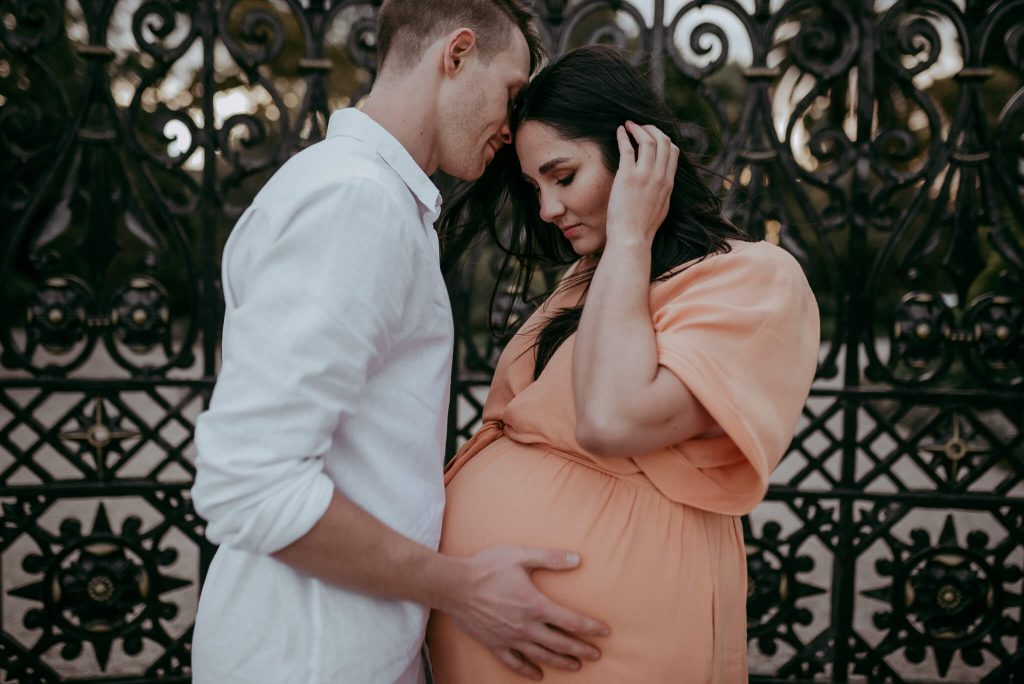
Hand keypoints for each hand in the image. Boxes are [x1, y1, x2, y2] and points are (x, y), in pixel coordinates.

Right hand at [445, 546, 609, 679]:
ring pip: (541, 656)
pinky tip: (538, 675)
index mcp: (536, 605)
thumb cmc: (487, 567)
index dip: (590, 628)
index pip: (571, 621)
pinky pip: (514, 663)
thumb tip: (577, 559)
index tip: (605, 632)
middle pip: (560, 643)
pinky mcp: (494, 644)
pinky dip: (528, 671)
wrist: (454, 585)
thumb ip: (550, 558)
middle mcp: (526, 626)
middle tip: (596, 654)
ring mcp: (510, 638)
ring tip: (575, 666)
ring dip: (561, 662)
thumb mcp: (521, 555)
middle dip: (581, 649)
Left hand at [605, 121, 678, 247]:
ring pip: (648, 141)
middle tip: (639, 126)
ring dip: (638, 129)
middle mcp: (660, 176)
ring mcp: (645, 176)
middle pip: (663, 141)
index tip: (652, 136)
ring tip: (628, 125)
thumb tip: (658, 183)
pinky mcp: (628, 177)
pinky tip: (619, 131)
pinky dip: (623, 136)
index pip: (673, 152)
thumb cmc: (642, 228)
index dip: (663, 139)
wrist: (632, 238)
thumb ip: (662, 191)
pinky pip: (627, 149)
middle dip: (652, 129)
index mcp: (668, 183)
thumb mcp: (661, 207)